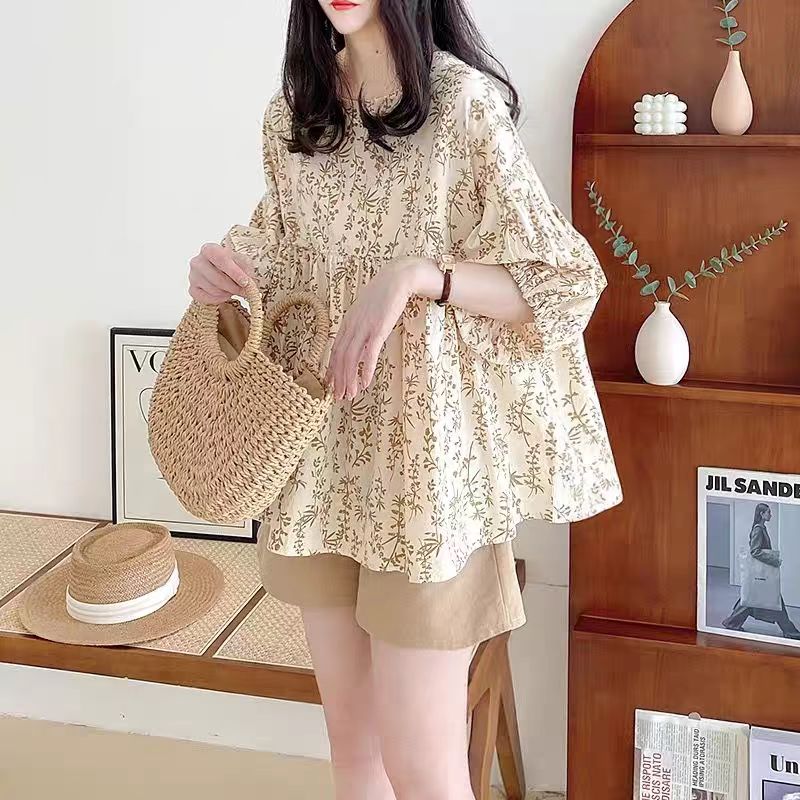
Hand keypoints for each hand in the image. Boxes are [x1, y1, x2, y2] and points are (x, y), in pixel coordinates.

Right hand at [188, 242, 253, 303]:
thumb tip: (246, 282)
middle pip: (217, 278)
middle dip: (234, 287)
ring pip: (214, 290)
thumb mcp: (242, 261)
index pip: (220, 259)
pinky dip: (219, 299)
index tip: (245, 282)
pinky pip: (207, 298)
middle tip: (245, 290)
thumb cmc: (232, 264)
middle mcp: (197, 261)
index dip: (234, 272)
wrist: (223, 271)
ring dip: (228, 293)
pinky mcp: (193, 289)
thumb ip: (245, 269)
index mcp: (209, 249)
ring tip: (234, 289)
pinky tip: (225, 294)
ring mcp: (193, 276)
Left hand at [325, 256, 439, 400]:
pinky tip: (365, 383)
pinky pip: (369, 354)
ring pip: (350, 359)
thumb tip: (359, 343)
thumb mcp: (366, 311)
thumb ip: (360, 326)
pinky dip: (366, 370)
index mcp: (347, 322)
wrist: (397, 278)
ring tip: (350, 395)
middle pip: (340, 357)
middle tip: (338, 397)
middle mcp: (352, 326)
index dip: (331, 369)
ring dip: (349, 379)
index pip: (335, 350)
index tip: (330, 385)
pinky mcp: (378, 329)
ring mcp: (364, 328)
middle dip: (338, 380)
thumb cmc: (383, 295)